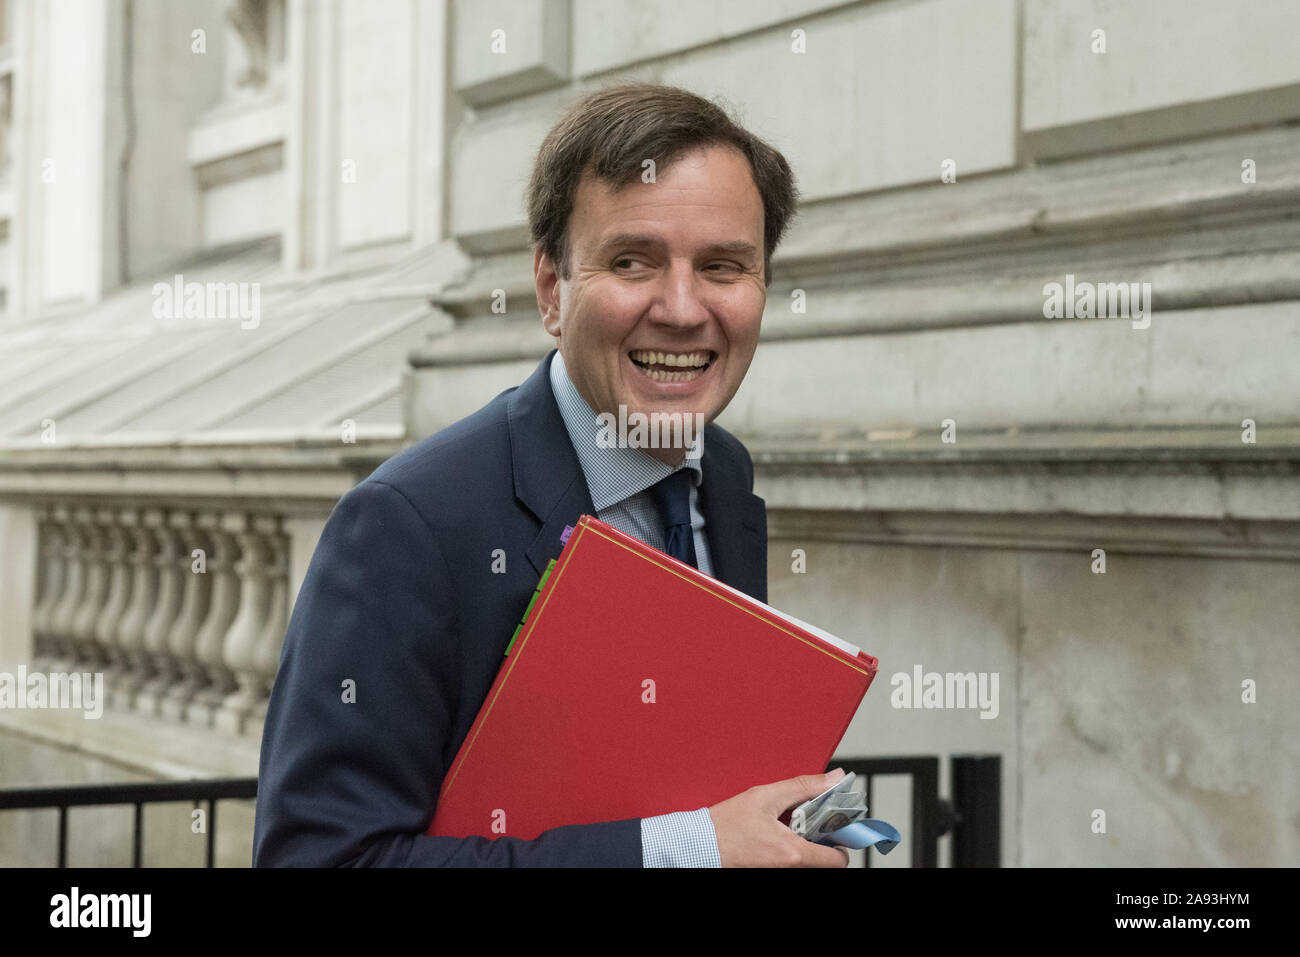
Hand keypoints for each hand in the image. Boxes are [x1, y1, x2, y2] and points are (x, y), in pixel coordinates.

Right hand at [707, 768, 850, 866]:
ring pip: (809, 860)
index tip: (836, 824)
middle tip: (813, 819)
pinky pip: (793, 860)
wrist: (701, 843)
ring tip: (793, 823)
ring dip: (808, 841)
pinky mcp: (770, 869)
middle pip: (825, 859)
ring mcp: (779, 871)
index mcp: (793, 852)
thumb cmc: (727, 824)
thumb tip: (833, 779)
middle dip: (824, 838)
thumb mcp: (766, 796)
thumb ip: (804, 787)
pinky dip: (793, 846)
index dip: (842, 841)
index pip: (838, 859)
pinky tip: (780, 831)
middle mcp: (789, 868)